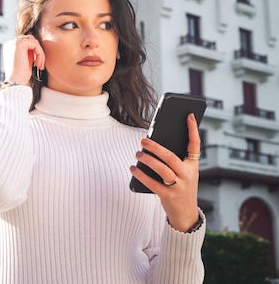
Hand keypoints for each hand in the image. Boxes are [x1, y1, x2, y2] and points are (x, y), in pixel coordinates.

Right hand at [3, 34, 45, 85]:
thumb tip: (37, 47)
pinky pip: (35, 44)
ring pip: (34, 42)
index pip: (26, 43)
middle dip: (38, 52)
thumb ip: (29, 52)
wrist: (16, 82)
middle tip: (40, 64)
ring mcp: (14, 43)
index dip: (34, 52)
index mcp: (10, 47)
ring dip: (40, 54)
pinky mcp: (19, 44)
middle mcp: (10, 43)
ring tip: (39, 65)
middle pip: (31, 40)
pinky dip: (40, 54)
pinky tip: (38, 63)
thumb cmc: (21, 75)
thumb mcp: (26, 61)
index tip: (37, 63)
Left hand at [130, 113, 200, 231]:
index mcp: (193, 166)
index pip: (195, 145)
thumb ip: (175, 158)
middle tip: (143, 140)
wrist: (186, 214)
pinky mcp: (168, 196)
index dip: (193, 130)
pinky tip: (133, 168)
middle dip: (156, 147)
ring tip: (138, 154)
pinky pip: (152, 183)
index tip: (189, 115)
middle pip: (171, 157)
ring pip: (162, 170)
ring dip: (148, 160)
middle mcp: (188, 175)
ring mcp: (179, 186)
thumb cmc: (182, 186)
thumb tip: (154, 142)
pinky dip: (141, 175)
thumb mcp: (184, 172)